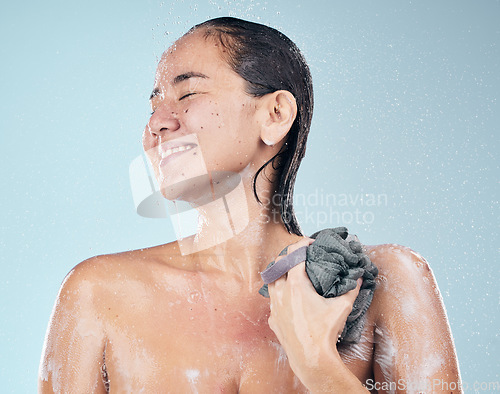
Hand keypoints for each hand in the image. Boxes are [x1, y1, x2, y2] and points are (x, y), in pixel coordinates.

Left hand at [267, 237, 361, 387]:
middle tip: (300, 255)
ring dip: (280, 274)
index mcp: (296, 285)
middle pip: (278, 264)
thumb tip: (360, 278)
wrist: (311, 358)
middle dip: (288, 256)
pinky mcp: (273, 319)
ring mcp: (274, 306)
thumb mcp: (342, 308)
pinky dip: (279, 294)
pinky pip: (272, 300)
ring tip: (292, 274)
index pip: (294, 254)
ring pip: (271, 281)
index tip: (309, 242)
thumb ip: (351, 290)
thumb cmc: (325, 332)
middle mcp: (281, 292)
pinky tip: (289, 298)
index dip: (301, 244)